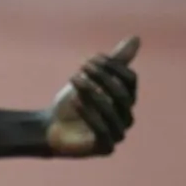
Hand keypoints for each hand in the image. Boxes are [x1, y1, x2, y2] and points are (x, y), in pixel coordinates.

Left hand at [44, 36, 140, 156]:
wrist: (49, 127)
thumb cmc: (72, 102)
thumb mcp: (91, 78)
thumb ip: (114, 61)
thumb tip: (136, 38)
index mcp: (127, 99)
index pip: (130, 80)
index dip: (113, 67)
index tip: (91, 59)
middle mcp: (127, 117)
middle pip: (123, 95)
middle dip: (102, 78)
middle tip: (81, 67)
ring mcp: (118, 134)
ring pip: (112, 111)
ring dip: (92, 92)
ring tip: (74, 80)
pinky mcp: (105, 148)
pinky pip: (103, 130)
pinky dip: (89, 113)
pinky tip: (75, 101)